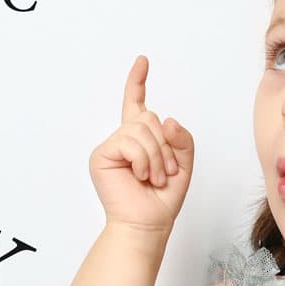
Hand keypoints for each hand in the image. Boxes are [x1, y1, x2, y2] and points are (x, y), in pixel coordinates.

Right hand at [88, 55, 194, 236]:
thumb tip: (167, 119)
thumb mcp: (183, 165)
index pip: (137, 105)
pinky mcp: (101, 155)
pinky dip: (142, 159)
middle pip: (147, 117)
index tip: (142, 62)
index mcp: (140, 140)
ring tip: (154, 177)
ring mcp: (111, 146)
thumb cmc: (162, 199)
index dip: (137, 83)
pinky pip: (129, 142)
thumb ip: (181, 139)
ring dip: (155, 155)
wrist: (147, 224)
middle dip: (164, 145)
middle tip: (165, 172)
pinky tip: (141, 176)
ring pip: (140, 129)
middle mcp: (123, 139)